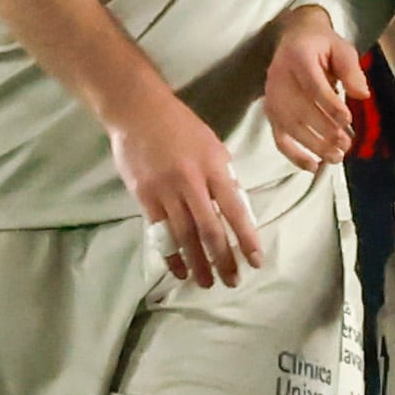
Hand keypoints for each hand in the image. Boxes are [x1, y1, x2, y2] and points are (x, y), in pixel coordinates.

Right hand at [107, 88, 263, 287]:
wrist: (138, 111)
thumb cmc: (181, 127)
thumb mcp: (213, 146)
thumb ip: (224, 178)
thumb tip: (237, 212)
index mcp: (214, 167)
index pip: (236, 209)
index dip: (247, 238)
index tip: (256, 261)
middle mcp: (191, 181)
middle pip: (210, 229)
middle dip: (223, 259)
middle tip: (232, 281)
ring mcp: (165, 190)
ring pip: (184, 235)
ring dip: (198, 263)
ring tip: (206, 283)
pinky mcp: (144, 196)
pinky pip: (160, 232)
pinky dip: (171, 254)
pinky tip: (179, 269)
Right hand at [264, 4, 369, 171]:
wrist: (295, 38)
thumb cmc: (322, 45)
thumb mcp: (342, 48)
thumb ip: (351, 70)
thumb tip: (361, 95)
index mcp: (297, 57)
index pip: (312, 85)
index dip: (329, 105)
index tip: (347, 120)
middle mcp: (279, 77)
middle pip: (298, 110)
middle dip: (323, 130)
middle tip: (346, 144)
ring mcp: (272, 96)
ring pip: (289, 126)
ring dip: (312, 145)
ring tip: (336, 157)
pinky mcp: (271, 111)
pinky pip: (278, 136)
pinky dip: (293, 154)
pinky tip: (313, 166)